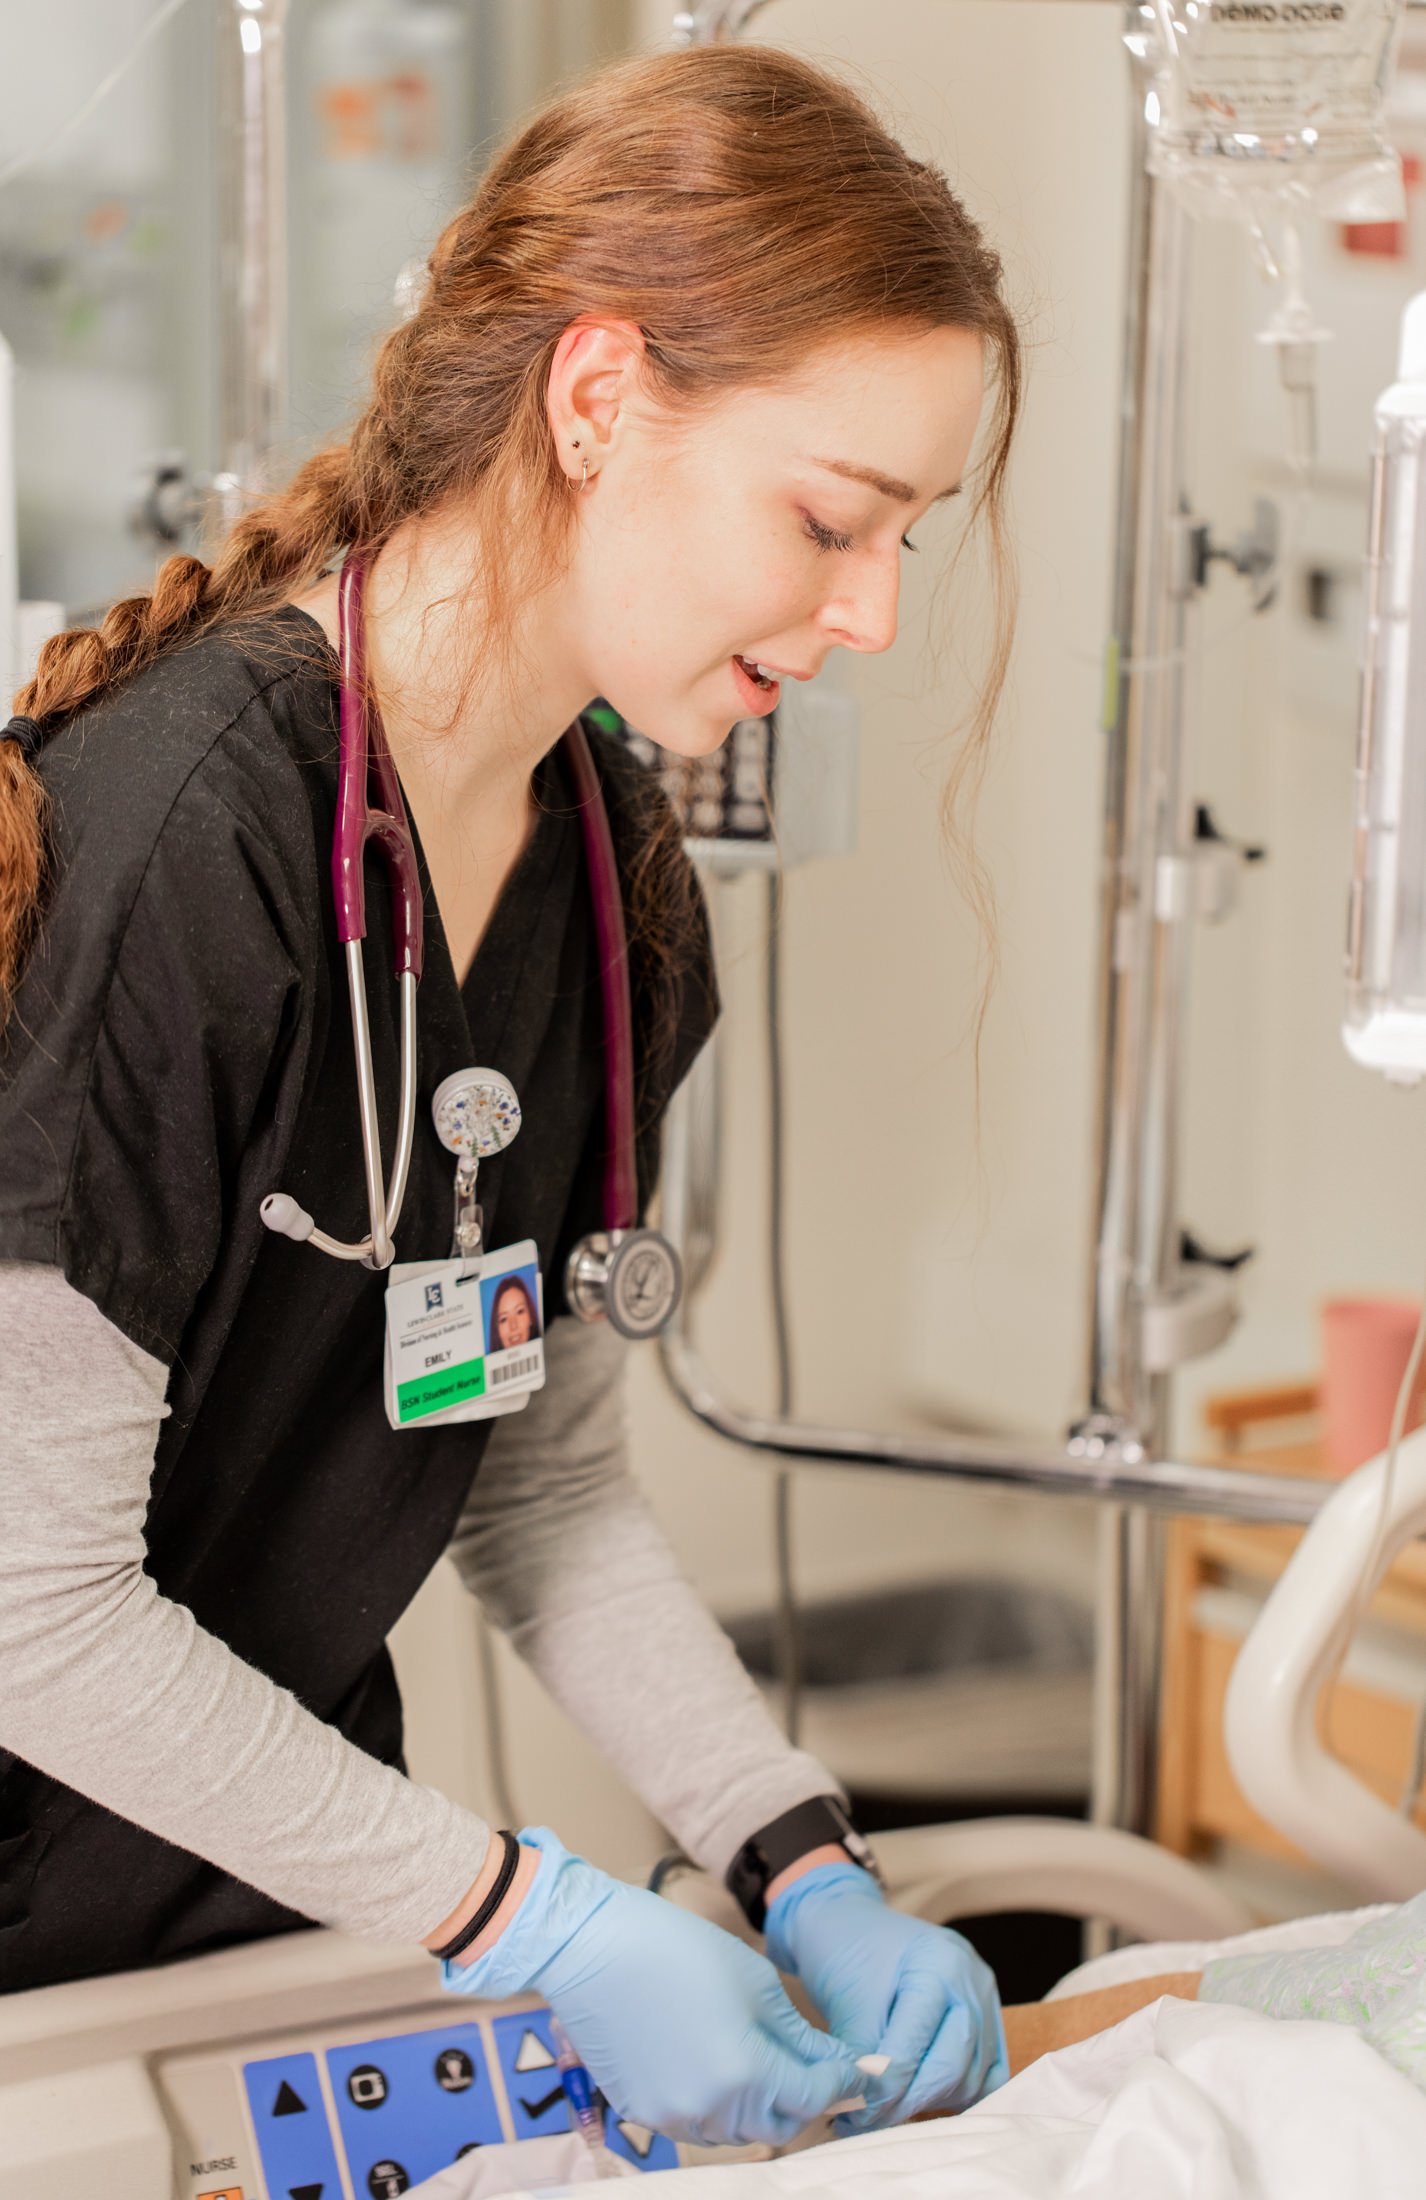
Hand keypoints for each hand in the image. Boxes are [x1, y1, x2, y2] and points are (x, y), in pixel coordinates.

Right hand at [441, 1828, 860, 2145]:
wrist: (594, 1947)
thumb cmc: (679, 1950)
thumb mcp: (756, 1983)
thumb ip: (799, 2036)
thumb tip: (837, 2065)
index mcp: (746, 2074)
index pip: (813, 2098)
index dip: (840, 2083)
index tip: (854, 2070)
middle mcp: (710, 2111)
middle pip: (778, 2127)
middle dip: (802, 2100)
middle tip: (812, 2066)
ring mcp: (672, 2118)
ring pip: (737, 2131)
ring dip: (759, 2105)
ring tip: (759, 2058)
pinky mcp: (643, 2114)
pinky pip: (696, 2124)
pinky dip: (717, 2104)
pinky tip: (712, 2062)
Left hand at [765, 1859, 1006, 2126]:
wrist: (849, 1921)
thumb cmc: (844, 1951)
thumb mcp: (847, 1999)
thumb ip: (863, 2056)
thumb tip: (868, 2111)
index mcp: (939, 1964)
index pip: (916, 2049)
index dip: (884, 2091)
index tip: (852, 2115)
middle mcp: (972, 1980)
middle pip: (951, 2069)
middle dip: (905, 2105)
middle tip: (864, 2123)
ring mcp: (985, 1999)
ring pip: (970, 2079)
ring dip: (927, 2105)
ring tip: (883, 2113)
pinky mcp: (988, 2020)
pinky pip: (984, 2074)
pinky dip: (955, 2095)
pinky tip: (919, 2101)